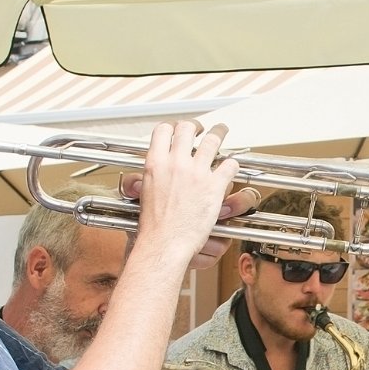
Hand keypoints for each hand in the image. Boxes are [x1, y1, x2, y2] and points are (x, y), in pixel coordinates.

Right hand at [120, 122, 241, 268]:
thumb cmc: (153, 226)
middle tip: (201, 130)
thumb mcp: (142, 195)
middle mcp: (176, 163)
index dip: (173, 127)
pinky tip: (231, 166)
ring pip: (213, 140)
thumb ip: (144, 180)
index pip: (164, 130)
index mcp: (156, 163)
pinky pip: (229, 165)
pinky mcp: (214, 186)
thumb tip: (137, 179)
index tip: (178, 130)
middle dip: (196, 126)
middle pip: (188, 129)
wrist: (164, 243)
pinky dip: (232, 164)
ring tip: (221, 132)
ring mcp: (197, 173)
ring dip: (219, 133)